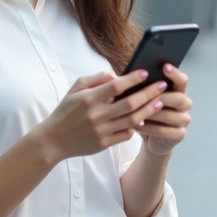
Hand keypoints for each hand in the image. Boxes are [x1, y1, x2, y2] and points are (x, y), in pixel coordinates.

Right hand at [36, 70, 170, 162]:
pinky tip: (143, 119)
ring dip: (148, 110)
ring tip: (160, 102)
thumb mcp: (75, 89)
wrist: (54, 139)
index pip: (116, 86)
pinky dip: (136, 127)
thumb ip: (95, 79)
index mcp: (89, 98)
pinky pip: (126, 135)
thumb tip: (116, 75)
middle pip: (129, 103)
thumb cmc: (66, 111)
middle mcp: (96, 115)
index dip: (133, 79)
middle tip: (162, 86)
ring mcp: (101, 131)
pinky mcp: (103, 144)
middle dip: (149, 93)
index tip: (145, 72)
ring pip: (132, 120)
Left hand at [139, 64, 191, 155]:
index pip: (182, 80)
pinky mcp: (179, 135)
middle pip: (179, 98)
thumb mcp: (139, 97)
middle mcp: (184, 104)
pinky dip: (149, 128)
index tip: (164, 67)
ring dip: (152, 113)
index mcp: (178, 91)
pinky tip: (137, 125)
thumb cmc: (144, 112)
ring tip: (135, 111)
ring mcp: (183, 120)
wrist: (150, 138)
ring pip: (170, 115)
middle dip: (162, 96)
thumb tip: (115, 75)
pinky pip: (164, 131)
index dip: (175, 74)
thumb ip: (135, 85)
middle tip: (146, 95)